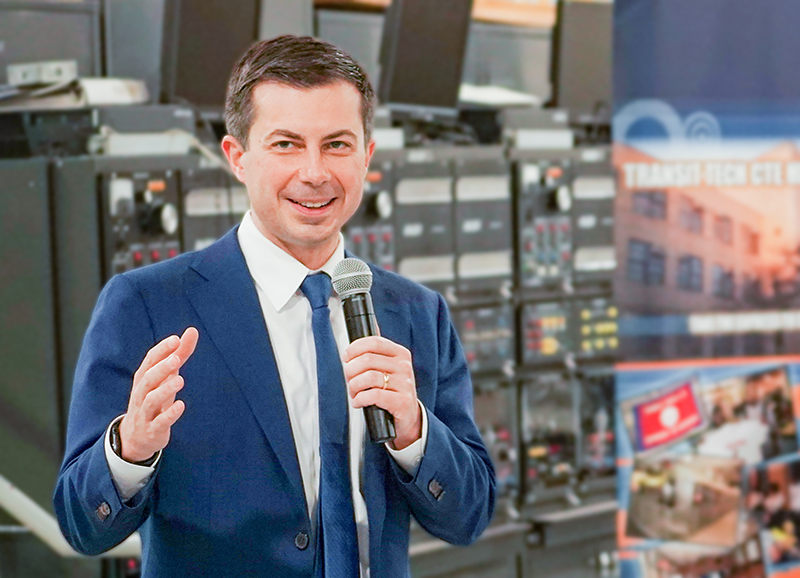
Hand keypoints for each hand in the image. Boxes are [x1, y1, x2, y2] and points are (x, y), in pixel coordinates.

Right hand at [119, 327, 198, 461]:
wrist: (136, 438)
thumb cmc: (155, 399)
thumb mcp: (166, 377)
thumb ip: (179, 354)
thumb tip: (192, 330)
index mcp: (144, 378)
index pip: (149, 361)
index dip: (161, 350)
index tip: (175, 340)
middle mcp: (142, 394)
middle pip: (147, 379)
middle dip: (161, 368)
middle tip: (176, 359)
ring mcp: (145, 413)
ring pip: (151, 400)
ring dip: (165, 389)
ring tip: (180, 380)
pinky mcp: (152, 430)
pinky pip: (159, 422)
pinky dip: (169, 414)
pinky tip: (180, 405)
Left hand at [343, 336, 420, 449]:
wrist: (408, 417)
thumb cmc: (392, 391)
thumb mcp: (387, 369)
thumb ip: (375, 354)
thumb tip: (357, 338)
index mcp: (400, 354)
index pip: (374, 342)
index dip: (355, 348)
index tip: (346, 357)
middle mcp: (404, 367)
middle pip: (367, 360)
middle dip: (351, 371)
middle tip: (349, 380)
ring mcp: (405, 384)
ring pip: (369, 377)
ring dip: (354, 386)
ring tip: (354, 393)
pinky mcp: (402, 402)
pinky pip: (374, 395)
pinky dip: (360, 399)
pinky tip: (358, 402)